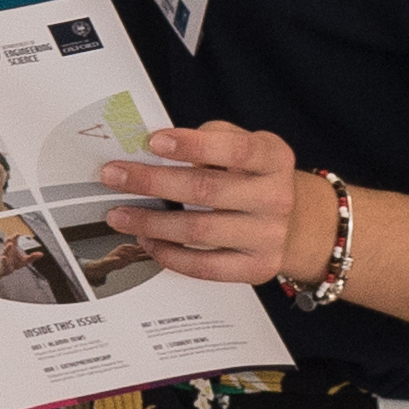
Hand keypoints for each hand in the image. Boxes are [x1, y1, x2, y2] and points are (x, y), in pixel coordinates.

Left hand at [104, 117, 306, 284]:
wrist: (295, 220)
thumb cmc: (252, 176)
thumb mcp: (244, 145)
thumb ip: (210, 140)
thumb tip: (154, 148)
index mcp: (273, 157)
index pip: (234, 149)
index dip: (192, 145)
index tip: (153, 141)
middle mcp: (276, 197)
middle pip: (206, 190)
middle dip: (152, 181)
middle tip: (113, 176)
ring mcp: (269, 236)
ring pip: (199, 230)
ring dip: (151, 223)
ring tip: (119, 215)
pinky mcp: (257, 268)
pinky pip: (206, 266)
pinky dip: (170, 255)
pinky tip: (147, 242)